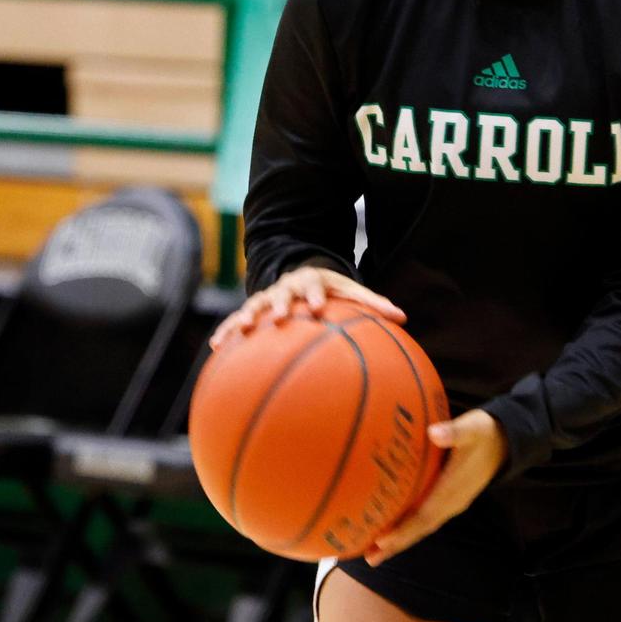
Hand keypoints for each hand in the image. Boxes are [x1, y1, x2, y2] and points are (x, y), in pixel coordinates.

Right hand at [208, 266, 404, 350]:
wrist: (302, 274)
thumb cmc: (332, 290)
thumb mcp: (352, 292)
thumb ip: (374, 304)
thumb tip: (404, 317)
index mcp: (313, 282)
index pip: (315, 287)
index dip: (315, 296)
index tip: (317, 308)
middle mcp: (287, 288)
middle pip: (282, 294)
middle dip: (280, 304)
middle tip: (280, 317)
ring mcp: (268, 298)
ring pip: (254, 305)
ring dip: (247, 317)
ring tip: (242, 330)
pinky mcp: (253, 310)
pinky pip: (237, 320)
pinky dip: (228, 331)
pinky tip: (217, 347)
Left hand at [363, 409, 507, 566]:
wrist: (505, 442)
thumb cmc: (484, 432)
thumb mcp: (472, 428)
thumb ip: (454, 431)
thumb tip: (434, 432)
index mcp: (454, 488)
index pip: (426, 514)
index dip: (404, 528)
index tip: (382, 539)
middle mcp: (452, 501)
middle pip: (421, 528)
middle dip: (396, 544)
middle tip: (370, 558)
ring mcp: (451, 503)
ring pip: (423, 526)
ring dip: (400, 540)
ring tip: (374, 553)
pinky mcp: (449, 498)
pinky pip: (426, 518)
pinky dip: (408, 527)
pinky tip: (392, 529)